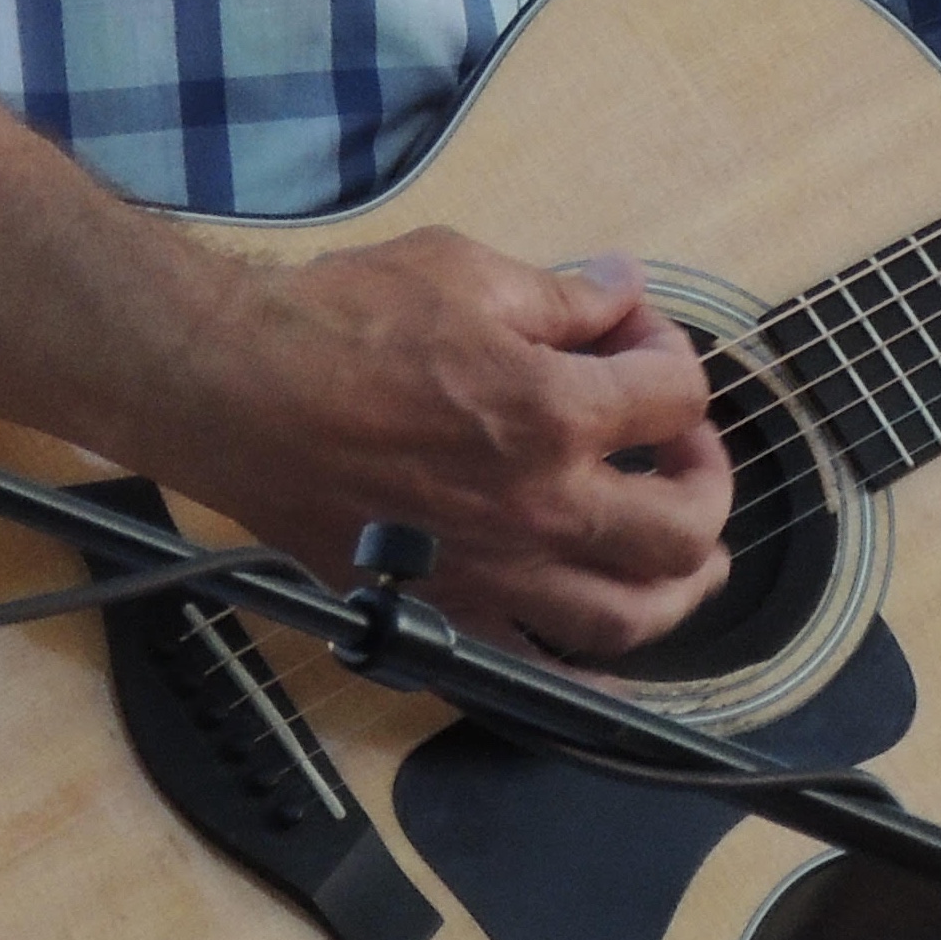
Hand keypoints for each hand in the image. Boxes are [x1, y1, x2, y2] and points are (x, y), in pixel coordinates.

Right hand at [162, 226, 730, 658]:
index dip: (667, 348)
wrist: (235, 391)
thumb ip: (561, 294)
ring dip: (679, 583)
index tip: (631, 326)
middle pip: (683, 525)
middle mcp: (541, 509)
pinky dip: (592, 669)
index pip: (672, 393)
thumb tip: (624, 290)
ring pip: (631, 616)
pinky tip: (608, 645)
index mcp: (552, 413)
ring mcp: (495, 573)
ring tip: (688, 553)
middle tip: (682, 444)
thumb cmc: (340, 319)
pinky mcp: (443, 610)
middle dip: (705, 475)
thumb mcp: (462, 270)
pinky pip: (539, 667)